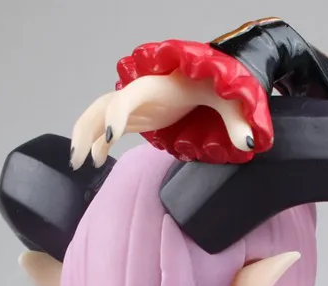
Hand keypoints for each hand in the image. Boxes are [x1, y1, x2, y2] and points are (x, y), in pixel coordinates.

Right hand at [70, 71, 253, 168]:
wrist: (204, 80)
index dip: (116, 115)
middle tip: (80, 155)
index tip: (110, 136)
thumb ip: (238, 120)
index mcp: (153, 86)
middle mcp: (137, 94)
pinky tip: (96, 161)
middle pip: (100, 106)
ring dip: (84, 136)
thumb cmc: (211, 85)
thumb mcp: (228, 99)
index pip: (126, 98)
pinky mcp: (135, 118)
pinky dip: (98, 143)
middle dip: (86, 129)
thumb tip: (249, 144)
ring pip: (97, 116)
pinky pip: (107, 129)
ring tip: (78, 162)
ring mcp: (133, 106)